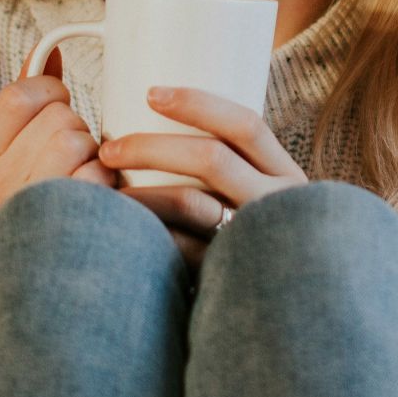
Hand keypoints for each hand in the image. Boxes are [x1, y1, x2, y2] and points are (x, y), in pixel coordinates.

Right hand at [0, 46, 116, 223]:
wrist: (48, 285)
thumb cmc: (44, 205)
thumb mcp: (20, 154)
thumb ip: (30, 101)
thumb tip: (48, 51)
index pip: (17, 96)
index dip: (51, 90)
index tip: (59, 104)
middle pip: (57, 118)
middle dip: (77, 129)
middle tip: (75, 158)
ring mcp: (28, 210)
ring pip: (77, 141)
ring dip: (94, 156)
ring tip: (86, 180)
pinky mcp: (65, 228)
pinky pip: (97, 176)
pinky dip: (107, 184)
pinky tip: (99, 202)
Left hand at [97, 85, 308, 273]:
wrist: (293, 303)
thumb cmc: (262, 239)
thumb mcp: (265, 198)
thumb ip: (232, 172)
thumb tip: (163, 127)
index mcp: (285, 174)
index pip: (246, 125)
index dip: (198, 103)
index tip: (151, 93)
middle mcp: (278, 203)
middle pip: (212, 158)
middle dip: (151, 146)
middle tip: (108, 149)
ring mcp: (255, 240)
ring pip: (192, 203)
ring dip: (141, 191)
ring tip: (104, 189)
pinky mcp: (231, 274)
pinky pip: (182, 251)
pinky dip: (149, 235)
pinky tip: (122, 233)